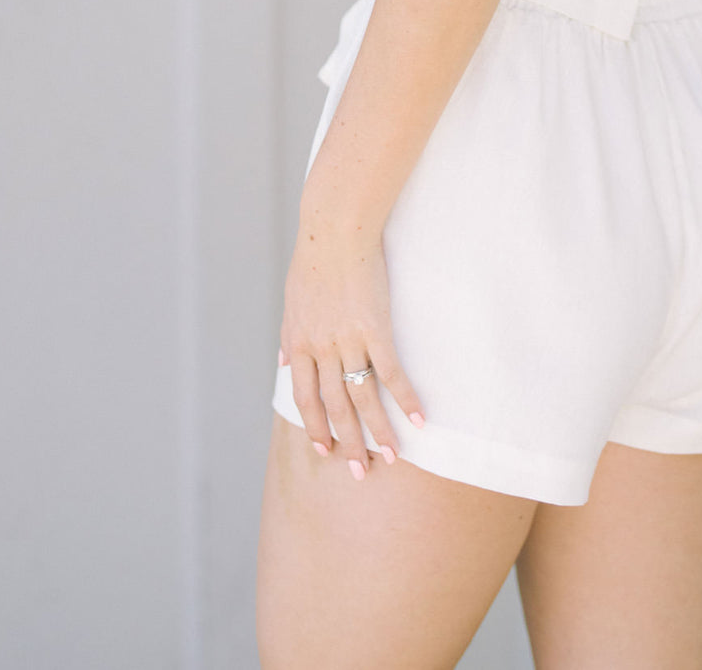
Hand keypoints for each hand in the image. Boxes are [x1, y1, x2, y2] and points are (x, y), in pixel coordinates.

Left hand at [278, 220, 425, 480]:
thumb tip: (283, 364)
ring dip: (378, 431)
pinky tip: (419, 419)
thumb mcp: (291, 301)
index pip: (305, 398)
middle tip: (360, 472)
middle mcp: (322, 348)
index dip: (316, 427)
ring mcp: (349, 340)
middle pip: (335, 407)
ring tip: (391, 457)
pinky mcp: (376, 327)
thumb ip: (290, 337)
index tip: (325, 451)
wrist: (335, 228)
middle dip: (348, 442)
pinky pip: (392, 372)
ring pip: (363, 397)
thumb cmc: (313, 259)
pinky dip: (405, 398)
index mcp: (300, 343)